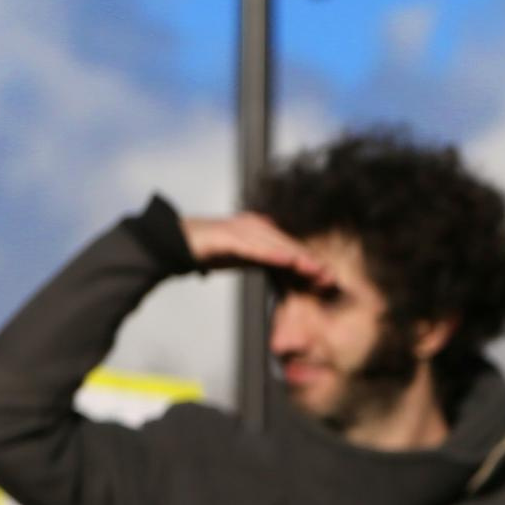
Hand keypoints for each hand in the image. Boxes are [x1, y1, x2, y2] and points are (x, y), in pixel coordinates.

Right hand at [181, 212, 336, 288]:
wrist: (174, 244)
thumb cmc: (208, 250)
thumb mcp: (241, 258)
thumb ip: (262, 260)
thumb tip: (285, 271)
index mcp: (260, 229)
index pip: (290, 246)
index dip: (309, 262)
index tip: (327, 279)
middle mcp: (254, 225)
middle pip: (288, 244)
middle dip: (310, 262)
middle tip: (330, 278)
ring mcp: (242, 228)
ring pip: (276, 245)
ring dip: (297, 258)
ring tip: (316, 271)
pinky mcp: (228, 235)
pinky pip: (254, 246)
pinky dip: (272, 254)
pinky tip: (287, 261)